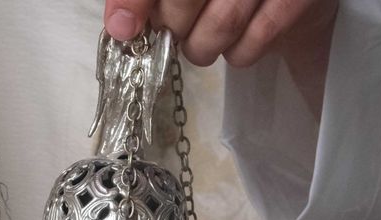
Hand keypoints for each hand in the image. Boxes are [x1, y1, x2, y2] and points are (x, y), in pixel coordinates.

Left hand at [104, 0, 334, 66]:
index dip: (136, 0)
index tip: (124, 29)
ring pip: (223, 23)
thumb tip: (122, 25)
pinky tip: (235, 44)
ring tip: (201, 44)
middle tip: (174, 33)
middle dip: (173, 26)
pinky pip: (258, 38)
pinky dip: (239, 53)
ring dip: (202, 47)